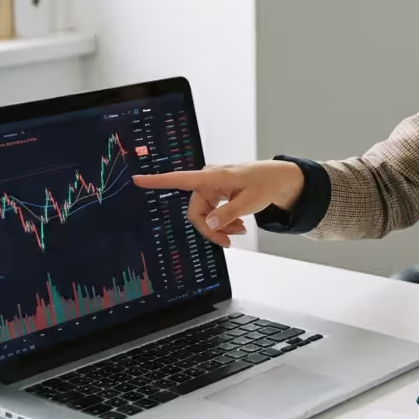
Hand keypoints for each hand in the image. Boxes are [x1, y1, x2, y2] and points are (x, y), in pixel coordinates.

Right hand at [132, 160, 303, 247]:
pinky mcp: (218, 193)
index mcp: (212, 176)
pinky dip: (224, 222)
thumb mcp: (249, 202)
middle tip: (228, 241)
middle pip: (196, 210)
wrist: (280, 180)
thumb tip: (208, 225)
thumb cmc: (265, 184)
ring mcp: (213, 187)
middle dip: (210, 228)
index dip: (157, 181)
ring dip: (220, 226)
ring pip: (205, 214)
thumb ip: (227, 214)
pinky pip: (213, 212)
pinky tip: (238, 227)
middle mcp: (208, 180)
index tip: (137, 180)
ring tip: (239, 231)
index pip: (180, 179)